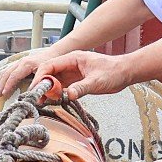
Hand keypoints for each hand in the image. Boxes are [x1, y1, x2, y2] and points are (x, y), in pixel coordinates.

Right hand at [0, 49, 131, 97]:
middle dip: (40, 85)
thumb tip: (68, 95)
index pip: (50, 65)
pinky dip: (55, 94)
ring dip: (47, 91)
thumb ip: (82, 88)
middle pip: (48, 73)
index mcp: (73, 58)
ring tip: (41, 102)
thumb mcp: (98, 82)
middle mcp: (69, 64)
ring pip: (53, 81)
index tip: (36, 89)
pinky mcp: (75, 81)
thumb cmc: (113, 72)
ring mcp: (71, 73)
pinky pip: (60, 87)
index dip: (41, 77)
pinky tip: (52, 102)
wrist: (125, 73)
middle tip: (35, 98)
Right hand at [0, 49, 63, 94]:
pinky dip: (5, 78)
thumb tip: (38, 99)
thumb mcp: (48, 74)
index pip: (14, 76)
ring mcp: (20, 61)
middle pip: (7, 73)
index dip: (8, 85)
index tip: (4, 94)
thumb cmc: (52, 64)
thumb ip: (42, 86)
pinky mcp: (20, 63)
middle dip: (2, 84)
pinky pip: (9, 70)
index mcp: (27, 64)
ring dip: (1, 82)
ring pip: (6, 71)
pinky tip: (3, 85)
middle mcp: (21, 61)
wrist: (54, 54)